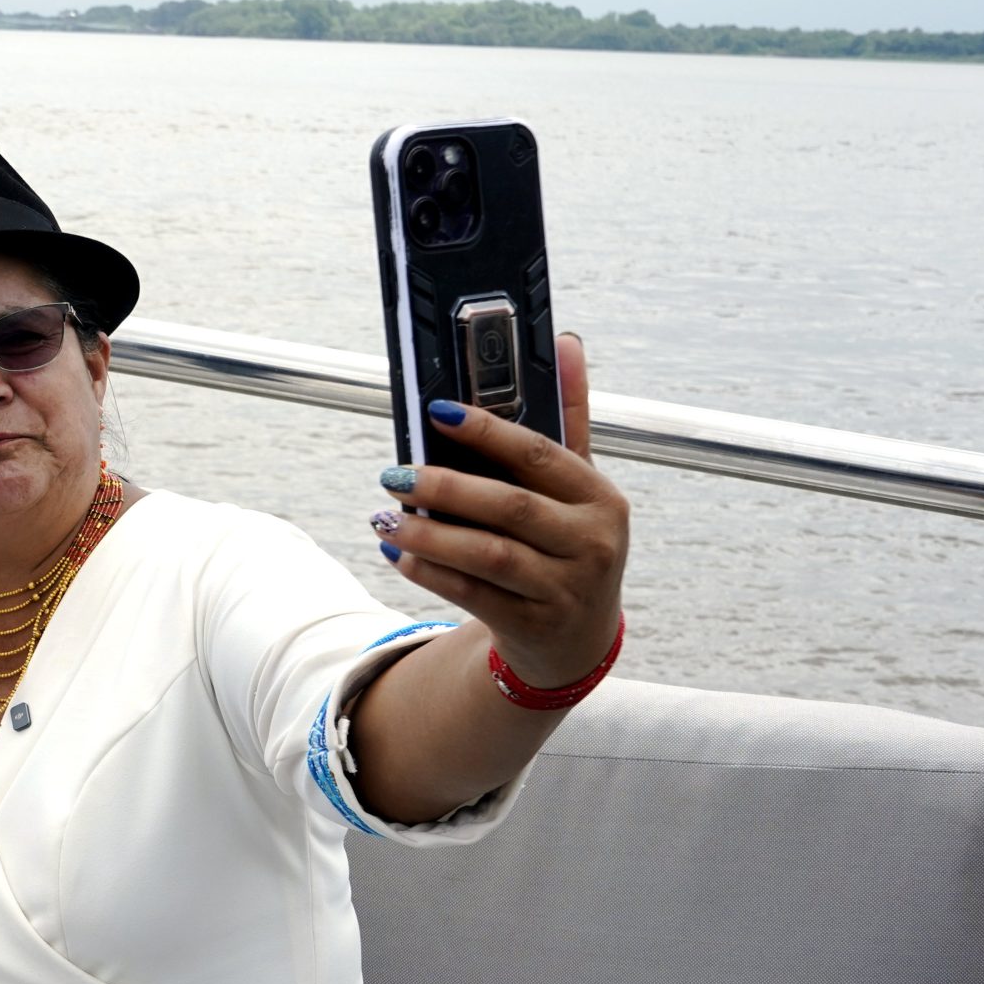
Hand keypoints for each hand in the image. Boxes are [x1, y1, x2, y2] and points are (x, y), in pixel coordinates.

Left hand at [375, 333, 628, 687]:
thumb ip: (567, 418)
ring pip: (488, 555)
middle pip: (510, 506)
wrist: (575, 641)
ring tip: (384, 519)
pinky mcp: (533, 626)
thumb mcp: (578, 487)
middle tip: (392, 474)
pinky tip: (398, 555)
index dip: (487, 430)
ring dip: (429, 534)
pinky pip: (473, 594)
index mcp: (600, 498)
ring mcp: (565, 588)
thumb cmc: (568, 546)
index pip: (540, 454)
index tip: (436, 412)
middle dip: (445, 487)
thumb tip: (564, 342)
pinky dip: (431, 572)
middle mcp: (592, 543)